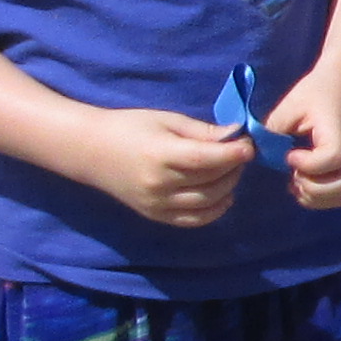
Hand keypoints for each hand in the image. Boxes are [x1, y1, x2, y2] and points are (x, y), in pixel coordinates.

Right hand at [88, 106, 253, 231]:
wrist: (90, 151)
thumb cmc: (129, 127)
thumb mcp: (166, 120)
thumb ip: (201, 131)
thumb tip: (236, 135)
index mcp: (160, 155)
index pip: (204, 160)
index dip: (232, 154)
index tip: (250, 146)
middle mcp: (159, 185)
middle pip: (210, 182)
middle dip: (233, 167)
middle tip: (241, 153)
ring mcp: (157, 205)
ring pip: (207, 203)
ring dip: (228, 187)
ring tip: (232, 170)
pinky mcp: (155, 216)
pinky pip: (193, 220)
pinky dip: (215, 210)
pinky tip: (224, 195)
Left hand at [266, 74, 340, 207]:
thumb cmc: (316, 93)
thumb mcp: (290, 106)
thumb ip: (273, 130)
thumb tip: (253, 151)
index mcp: (337, 135)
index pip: (332, 159)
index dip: (308, 164)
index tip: (290, 154)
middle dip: (312, 188)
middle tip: (294, 172)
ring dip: (315, 196)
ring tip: (297, 181)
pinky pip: (338, 196)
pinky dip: (319, 197)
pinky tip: (302, 183)